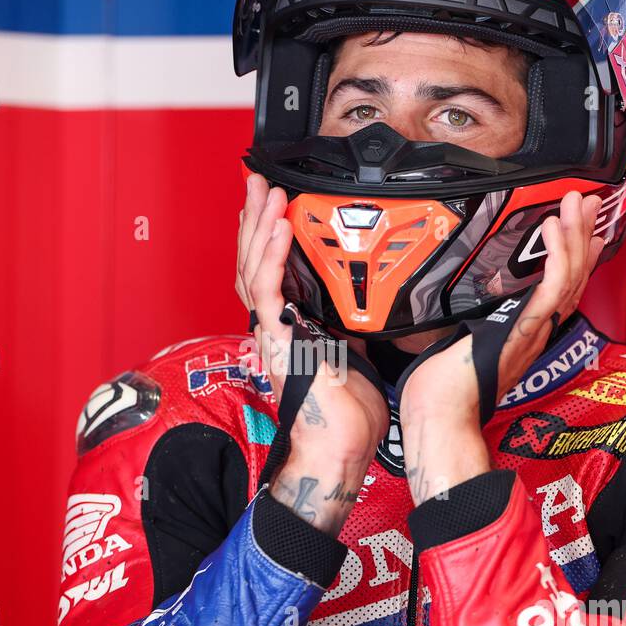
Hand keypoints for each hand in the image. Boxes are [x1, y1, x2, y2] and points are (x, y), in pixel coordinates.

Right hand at [237, 173, 389, 534]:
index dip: (268, 233)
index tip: (274, 202)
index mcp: (289, 322)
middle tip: (259, 181)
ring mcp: (271, 330)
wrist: (340, 444)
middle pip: (253, 259)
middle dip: (255, 216)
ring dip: (260, 225)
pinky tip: (278, 228)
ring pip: (253, 266)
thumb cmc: (348, 410)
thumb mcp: (355, 348)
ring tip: (266, 191)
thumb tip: (372, 296)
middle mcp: (273, 323)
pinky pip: (266, 288)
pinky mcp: (277, 338)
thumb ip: (351, 319)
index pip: (270, 268)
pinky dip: (272, 255)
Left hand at [397, 190, 605, 503]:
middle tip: (587, 203)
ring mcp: (532, 331)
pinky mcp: (523, 329)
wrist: (441, 418)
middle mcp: (535, 332)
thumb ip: (464, 328)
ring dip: (576, 235)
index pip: (559, 290)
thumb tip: (452, 314)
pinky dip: (558, 255)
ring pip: (569, 276)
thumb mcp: (455, 346)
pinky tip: (555, 229)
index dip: (574, 258)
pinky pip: (550, 287)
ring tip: (577, 204)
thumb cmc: (441, 393)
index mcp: (522, 336)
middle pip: (573, 277)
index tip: (581, 231)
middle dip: (582, 235)